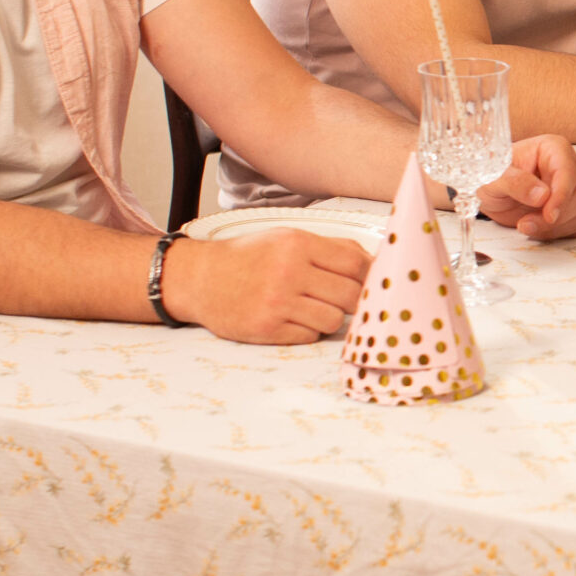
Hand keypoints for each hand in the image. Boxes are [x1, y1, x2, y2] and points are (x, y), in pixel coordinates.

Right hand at [162, 228, 369, 342]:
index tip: (371, 284)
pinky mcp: (266, 328)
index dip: (370, 278)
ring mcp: (276, 302)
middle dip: (353, 301)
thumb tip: (375, 263)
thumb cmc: (249, 258)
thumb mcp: (287, 239)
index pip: (356, 265)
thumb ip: (331, 249)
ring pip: (333, 320)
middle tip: (343, 300)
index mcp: (297, 244)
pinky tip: (292, 319)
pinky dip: (307, 330)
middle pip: (350, 295)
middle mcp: (288, 271)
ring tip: (312, 308)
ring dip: (329, 317)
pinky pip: (309, 336)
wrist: (200, 279)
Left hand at [478, 134, 575, 239]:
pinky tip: (535, 228)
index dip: (561, 195)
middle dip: (553, 216)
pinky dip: (555, 232)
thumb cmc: (493, 174)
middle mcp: (569, 166)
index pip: (567, 171)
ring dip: (552, 226)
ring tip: (524, 224)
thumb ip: (515, 182)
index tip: (549, 215)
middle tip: (525, 223)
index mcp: (554, 148)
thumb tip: (542, 195)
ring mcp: (574, 187)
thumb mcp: (494, 176)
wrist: (492, 190)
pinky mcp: (573, 208)